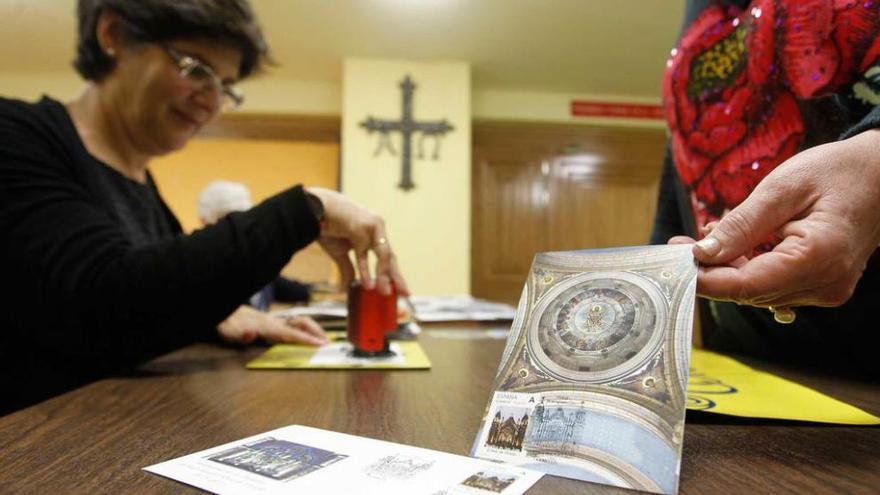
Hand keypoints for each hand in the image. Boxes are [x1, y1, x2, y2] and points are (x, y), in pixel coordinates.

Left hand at [217, 305, 328, 345]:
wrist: (222, 309)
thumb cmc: (224, 323)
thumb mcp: (227, 331)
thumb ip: (239, 334)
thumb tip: (250, 334)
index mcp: (266, 325)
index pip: (291, 332)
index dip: (307, 339)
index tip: (321, 345)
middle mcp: (273, 321)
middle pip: (301, 322)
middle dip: (317, 332)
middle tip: (328, 343)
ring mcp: (273, 320)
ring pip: (300, 321)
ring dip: (314, 329)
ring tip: (324, 339)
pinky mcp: (272, 321)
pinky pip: (294, 323)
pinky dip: (306, 328)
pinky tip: (310, 334)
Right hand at [306, 187, 408, 295]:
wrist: (312, 210)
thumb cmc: (326, 227)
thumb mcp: (340, 253)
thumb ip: (348, 269)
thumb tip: (349, 288)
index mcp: (374, 235)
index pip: (387, 258)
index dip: (393, 274)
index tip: (400, 290)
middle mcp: (377, 230)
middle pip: (390, 258)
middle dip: (397, 277)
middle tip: (406, 294)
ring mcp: (372, 227)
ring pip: (383, 255)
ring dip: (383, 276)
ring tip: (384, 293)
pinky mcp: (363, 227)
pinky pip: (365, 253)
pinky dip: (366, 270)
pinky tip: (367, 284)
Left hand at [680, 129, 879, 307]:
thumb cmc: (837, 172)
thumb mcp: (782, 188)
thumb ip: (742, 225)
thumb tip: (703, 254)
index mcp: (818, 258)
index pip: (746, 286)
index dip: (705, 279)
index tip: (673, 262)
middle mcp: (824, 285)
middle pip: (748, 292)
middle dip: (711, 270)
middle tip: (679, 244)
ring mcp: (825, 290)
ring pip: (757, 291)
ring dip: (728, 268)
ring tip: (708, 235)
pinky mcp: (821, 286)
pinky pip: (772, 285)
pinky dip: (748, 267)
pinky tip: (735, 243)